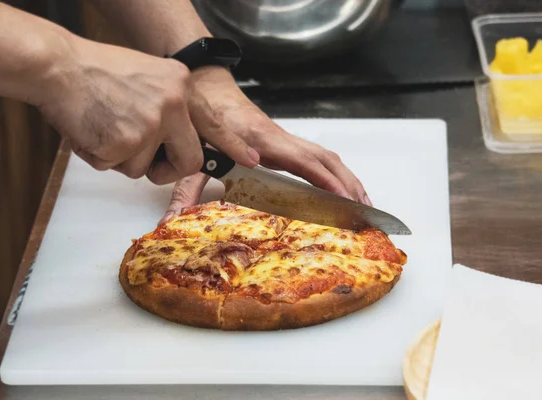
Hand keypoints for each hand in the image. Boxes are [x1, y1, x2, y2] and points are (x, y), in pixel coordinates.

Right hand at [37, 39, 258, 183]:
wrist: (56, 67)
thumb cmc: (94, 71)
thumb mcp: (146, 77)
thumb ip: (167, 105)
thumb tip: (176, 136)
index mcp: (179, 86)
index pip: (213, 123)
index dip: (232, 145)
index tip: (252, 159)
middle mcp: (172, 105)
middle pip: (187, 162)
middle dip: (166, 169)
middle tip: (145, 158)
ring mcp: (150, 126)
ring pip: (143, 168)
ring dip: (122, 157)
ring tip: (105, 126)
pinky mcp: (126, 144)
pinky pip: (116, 168)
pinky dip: (100, 156)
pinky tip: (91, 130)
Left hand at [160, 67, 370, 222]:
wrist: (205, 88)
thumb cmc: (203, 117)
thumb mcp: (192, 155)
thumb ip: (187, 188)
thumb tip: (178, 217)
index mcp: (261, 141)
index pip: (302, 161)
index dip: (325, 180)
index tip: (342, 198)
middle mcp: (279, 138)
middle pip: (324, 158)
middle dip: (347, 183)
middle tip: (363, 210)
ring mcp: (283, 139)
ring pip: (325, 156)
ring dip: (346, 178)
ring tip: (362, 203)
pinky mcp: (282, 142)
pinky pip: (316, 157)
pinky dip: (334, 172)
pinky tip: (340, 187)